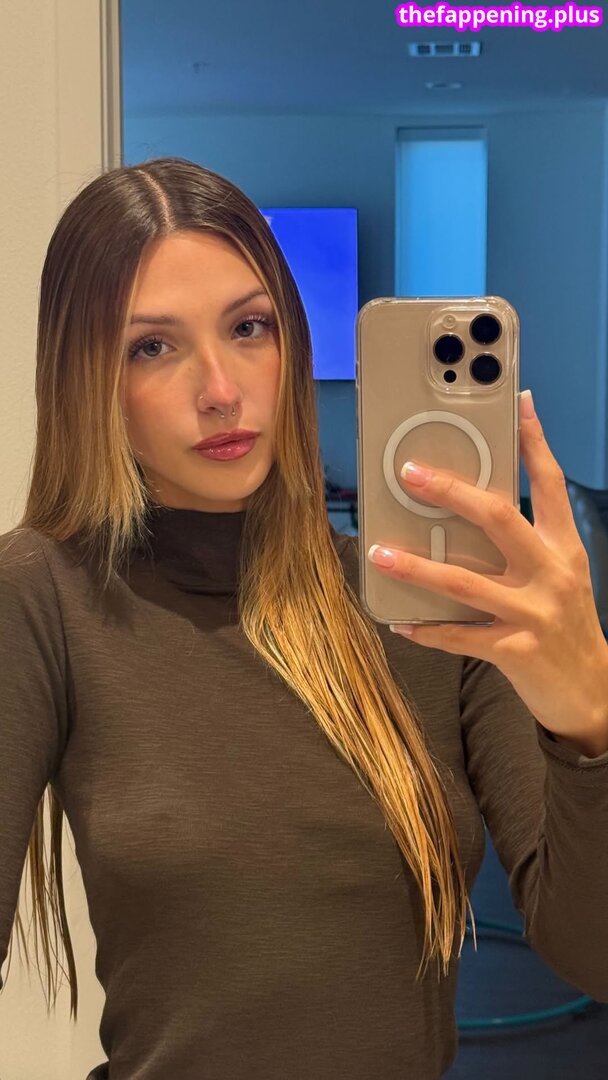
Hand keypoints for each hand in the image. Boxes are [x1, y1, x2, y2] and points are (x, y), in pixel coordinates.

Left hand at [367, 390, 607, 754]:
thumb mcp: (560, 578)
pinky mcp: (515, 649)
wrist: (592, 693)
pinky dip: (426, 628)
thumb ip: (527, 547)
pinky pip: (458, 635)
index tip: (519, 404)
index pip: (551, 484)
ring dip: (415, 565)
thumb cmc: (566, 627)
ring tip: (379, 553)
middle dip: (451, 491)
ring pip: (463, 580)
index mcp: (565, 549)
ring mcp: (534, 612)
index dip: (535, 442)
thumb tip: (471, 516)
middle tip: (411, 473)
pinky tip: (400, 621)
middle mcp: (552, 573)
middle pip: (499, 518)